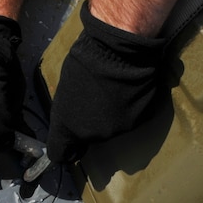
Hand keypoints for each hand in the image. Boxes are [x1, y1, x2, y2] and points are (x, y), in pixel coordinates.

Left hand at [46, 2, 165, 162]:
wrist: (120, 49)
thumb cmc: (86, 60)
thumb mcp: (66, 86)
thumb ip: (69, 108)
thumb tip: (74, 113)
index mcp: (69, 127)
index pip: (61, 153)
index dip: (65, 148)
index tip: (71, 143)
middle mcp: (94, 135)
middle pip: (90, 136)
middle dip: (92, 122)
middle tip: (96, 98)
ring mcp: (119, 129)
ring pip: (113, 127)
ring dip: (112, 114)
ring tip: (115, 89)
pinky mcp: (141, 120)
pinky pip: (133, 117)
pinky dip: (131, 107)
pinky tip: (130, 89)